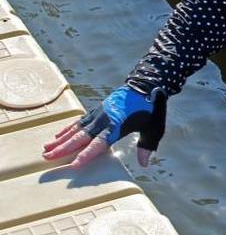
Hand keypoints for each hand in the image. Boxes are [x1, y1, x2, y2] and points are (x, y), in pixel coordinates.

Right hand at [42, 85, 167, 167]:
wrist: (146, 85)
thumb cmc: (151, 109)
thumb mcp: (155, 128)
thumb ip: (147, 146)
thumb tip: (145, 164)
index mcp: (117, 126)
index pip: (99, 143)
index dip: (87, 154)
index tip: (74, 165)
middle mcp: (104, 120)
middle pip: (81, 136)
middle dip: (64, 148)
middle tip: (47, 157)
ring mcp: (99, 114)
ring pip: (76, 128)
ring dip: (61, 139)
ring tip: (46, 148)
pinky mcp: (97, 110)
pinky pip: (79, 121)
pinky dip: (67, 128)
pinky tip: (58, 135)